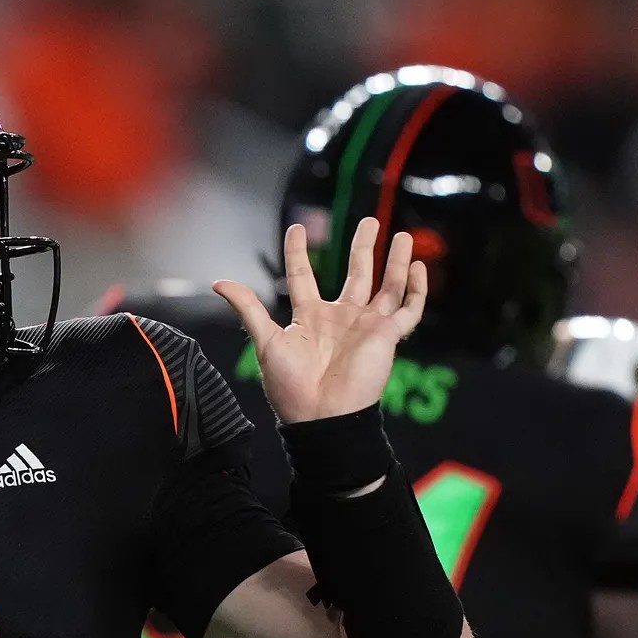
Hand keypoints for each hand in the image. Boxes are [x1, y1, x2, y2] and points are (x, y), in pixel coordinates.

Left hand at [215, 219, 425, 422]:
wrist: (321, 416)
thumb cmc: (291, 386)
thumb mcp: (266, 342)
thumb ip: (248, 308)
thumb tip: (218, 282)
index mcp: (310, 317)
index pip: (303, 276)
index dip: (298, 253)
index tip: (296, 229)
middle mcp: (341, 318)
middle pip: (357, 273)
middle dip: (363, 246)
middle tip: (368, 221)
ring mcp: (366, 325)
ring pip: (388, 286)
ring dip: (396, 261)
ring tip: (402, 235)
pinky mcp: (388, 336)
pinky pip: (409, 310)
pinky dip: (416, 290)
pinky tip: (418, 268)